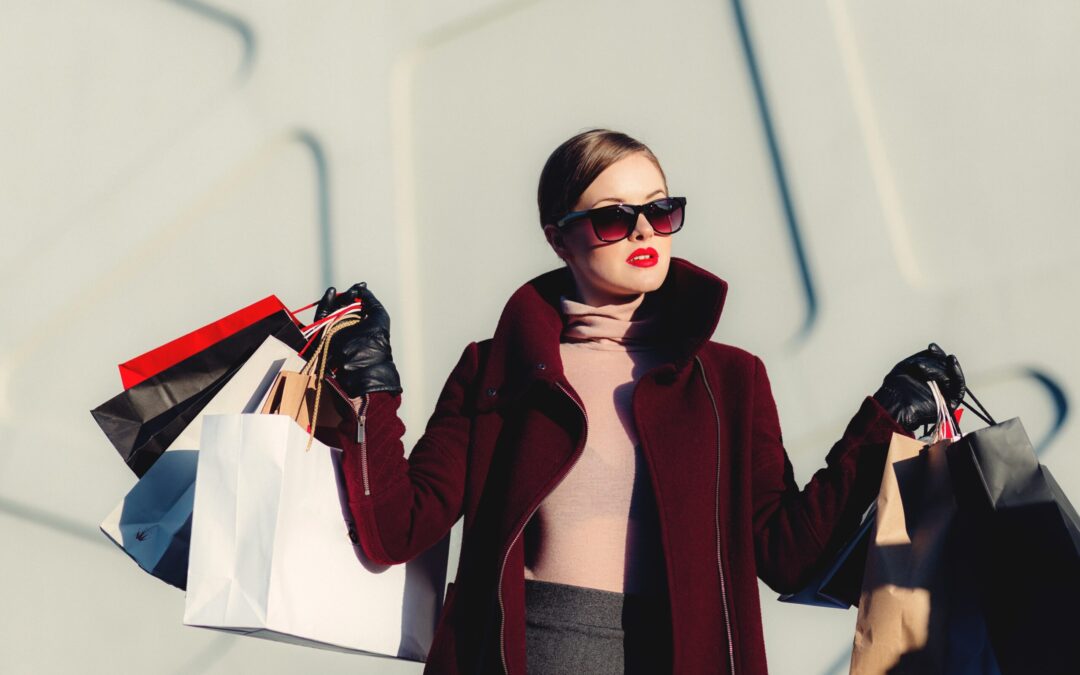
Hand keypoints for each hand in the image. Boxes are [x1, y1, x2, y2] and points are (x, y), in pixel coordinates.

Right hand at [315, 282, 401, 396]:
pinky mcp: (323, 333)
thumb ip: (370, 300)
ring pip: (333, 309)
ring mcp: (335, 330)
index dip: (358, 293)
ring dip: (338, 298)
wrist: (362, 362)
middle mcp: (348, 326)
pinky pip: (321, 316)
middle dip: (348, 295)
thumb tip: (362, 289)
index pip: (357, 305)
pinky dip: (325, 303)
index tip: (361, 285)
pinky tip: (331, 292)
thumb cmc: (376, 340)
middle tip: (354, 291)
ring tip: (346, 293)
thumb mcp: (379, 315)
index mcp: (362, 324)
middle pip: (343, 305)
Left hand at [873, 342, 964, 433]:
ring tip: (923, 366)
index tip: (931, 347)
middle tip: (923, 359)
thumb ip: (922, 358)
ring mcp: (945, 395)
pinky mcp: (951, 403)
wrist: (894, 405)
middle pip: (946, 368)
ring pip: (951, 376)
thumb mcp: (907, 366)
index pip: (938, 364)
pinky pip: (959, 387)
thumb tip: (933, 350)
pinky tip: (951, 362)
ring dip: (942, 366)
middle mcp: (937, 387)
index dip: (937, 354)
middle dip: (936, 361)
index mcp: (928, 379)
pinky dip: (957, 374)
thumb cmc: (896, 388)